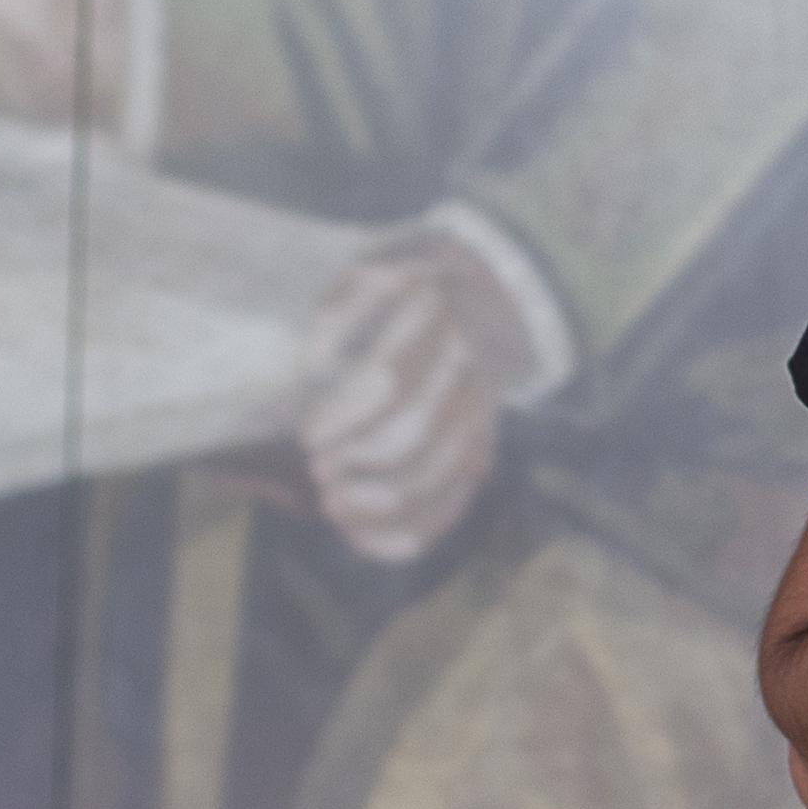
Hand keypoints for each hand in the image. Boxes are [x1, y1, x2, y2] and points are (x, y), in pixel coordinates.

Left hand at [295, 227, 542, 562]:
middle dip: (358, 461)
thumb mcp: (378, 269)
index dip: (345, 416)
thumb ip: (340, 309)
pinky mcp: (483, 449)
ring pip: (438, 478)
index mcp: (441, 322)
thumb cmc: (418, 281)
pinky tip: (361, 540)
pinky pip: (454, 504)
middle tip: (318, 470)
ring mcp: (482, 417)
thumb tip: (313, 368)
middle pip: (415, 436)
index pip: (390, 380)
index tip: (308, 436)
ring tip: (331, 503)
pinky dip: (410, 533)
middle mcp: (469, 373)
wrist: (500, 292)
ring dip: (378, 504)